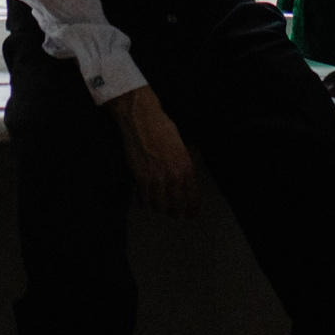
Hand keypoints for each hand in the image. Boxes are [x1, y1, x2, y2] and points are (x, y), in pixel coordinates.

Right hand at [112, 86, 199, 217]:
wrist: (142, 120)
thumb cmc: (163, 129)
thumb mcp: (182, 148)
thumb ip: (184, 168)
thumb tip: (185, 184)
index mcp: (187, 168)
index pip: (193, 198)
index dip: (192, 210)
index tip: (191, 215)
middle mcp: (174, 177)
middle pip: (177, 207)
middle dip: (176, 212)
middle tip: (173, 212)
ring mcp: (157, 180)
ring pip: (160, 206)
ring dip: (159, 206)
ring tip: (157, 201)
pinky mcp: (141, 179)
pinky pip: (144, 200)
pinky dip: (144, 201)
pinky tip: (145, 198)